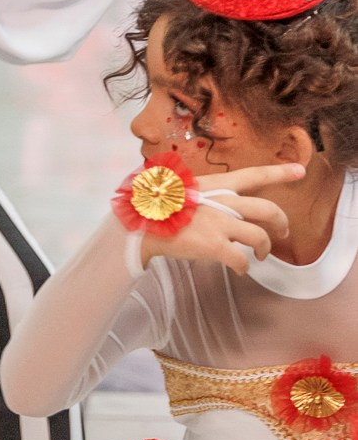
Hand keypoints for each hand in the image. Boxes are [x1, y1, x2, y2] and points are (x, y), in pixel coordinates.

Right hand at [139, 161, 297, 272]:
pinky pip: (242, 260)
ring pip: (261, 237)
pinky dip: (244, 267)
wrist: (140, 224)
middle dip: (282, 222)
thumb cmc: (157, 207)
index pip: (253, 175)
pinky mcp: (215, 246)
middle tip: (283, 232)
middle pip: (268, 210)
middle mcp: (222, 202)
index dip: (279, 172)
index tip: (300, 170)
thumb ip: (206, 194)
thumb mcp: (183, 188)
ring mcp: (220, 224)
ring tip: (261, 255)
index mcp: (215, 184)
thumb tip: (217, 203)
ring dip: (266, 248)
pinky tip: (240, 269)